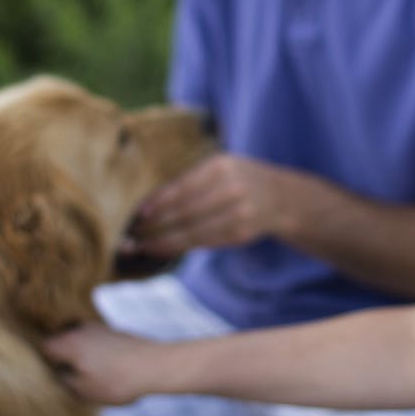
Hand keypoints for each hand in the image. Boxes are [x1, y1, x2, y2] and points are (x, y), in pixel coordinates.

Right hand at [41, 322, 163, 405]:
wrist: (155, 366)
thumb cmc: (117, 381)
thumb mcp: (84, 390)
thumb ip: (63, 380)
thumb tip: (54, 374)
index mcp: (68, 342)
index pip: (42, 347)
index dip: (40, 361)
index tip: (44, 375)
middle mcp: (80, 330)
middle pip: (59, 341)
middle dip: (59, 358)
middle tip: (63, 378)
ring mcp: (98, 328)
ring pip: (77, 341)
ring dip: (77, 356)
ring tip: (85, 376)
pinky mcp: (113, 333)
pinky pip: (93, 342)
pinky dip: (92, 354)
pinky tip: (102, 370)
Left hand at [123, 153, 293, 257]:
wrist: (280, 197)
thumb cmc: (238, 178)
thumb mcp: (220, 167)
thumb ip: (190, 180)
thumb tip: (150, 202)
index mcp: (222, 167)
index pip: (184, 188)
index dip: (159, 203)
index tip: (139, 215)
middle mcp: (232, 190)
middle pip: (186, 212)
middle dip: (157, 226)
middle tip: (134, 234)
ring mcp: (239, 214)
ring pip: (194, 232)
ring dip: (165, 241)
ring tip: (144, 246)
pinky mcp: (240, 234)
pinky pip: (205, 243)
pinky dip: (182, 247)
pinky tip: (165, 248)